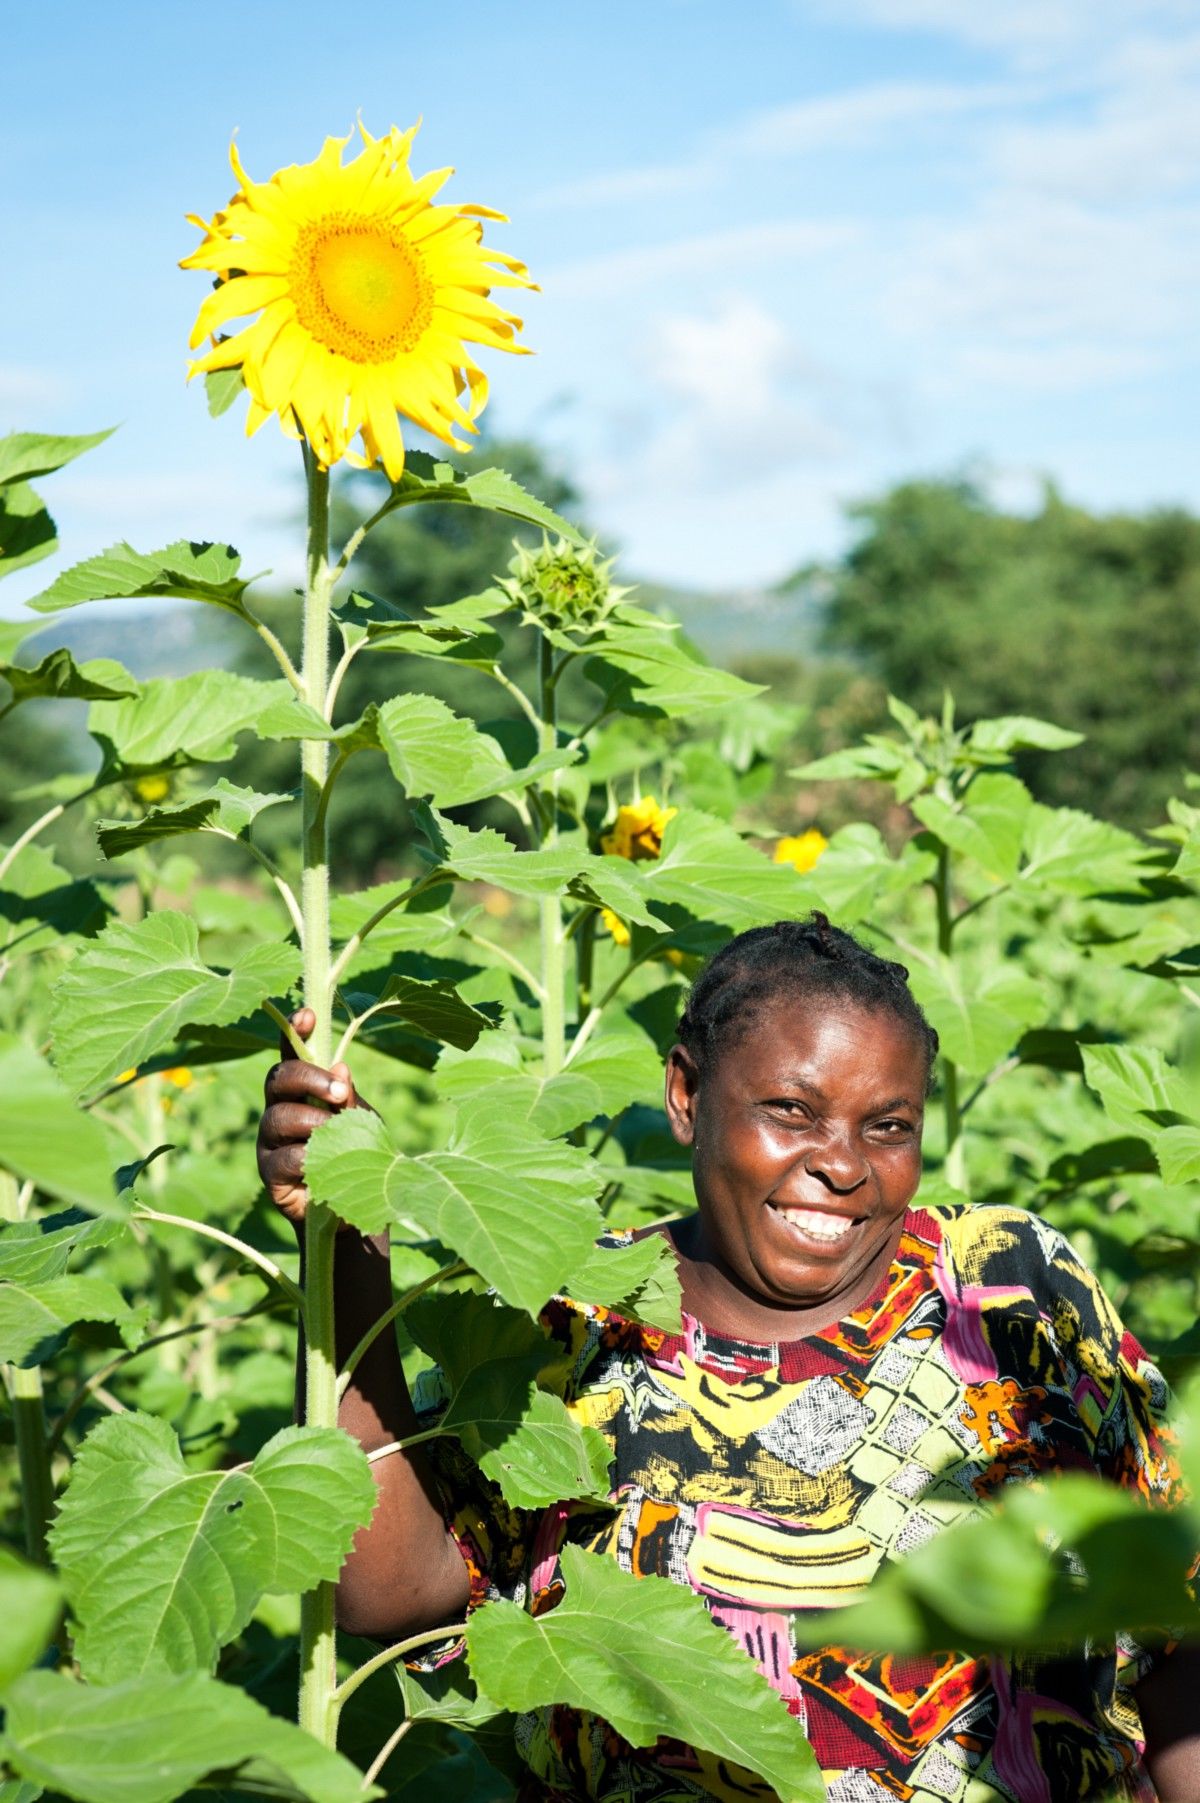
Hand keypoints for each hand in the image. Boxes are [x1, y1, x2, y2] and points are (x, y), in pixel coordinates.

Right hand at [256, 1009, 364, 1226]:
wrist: (355, 1209)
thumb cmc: (359, 1154)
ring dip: (311, 1120)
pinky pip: (282, 1158)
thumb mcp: (363, 1121)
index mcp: (302, 1088)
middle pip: (276, 1077)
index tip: (307, 1016)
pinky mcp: (270, 1174)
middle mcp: (280, 1107)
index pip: (290, 1052)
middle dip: (306, 1077)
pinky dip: (306, 1157)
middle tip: (338, 1091)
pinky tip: (322, 1162)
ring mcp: (270, 1141)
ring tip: (335, 1131)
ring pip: (277, 1117)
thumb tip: (342, 1068)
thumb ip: (350, 1098)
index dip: (294, 1030)